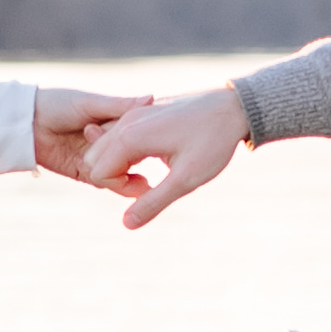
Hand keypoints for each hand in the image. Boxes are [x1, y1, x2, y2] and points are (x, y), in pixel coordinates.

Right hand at [34, 82, 248, 225]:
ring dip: (120, 165)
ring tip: (151, 172)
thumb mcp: (186, 179)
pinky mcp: (142, 112)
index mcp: (131, 136)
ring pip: (106, 146)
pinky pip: (119, 135)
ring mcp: (133, 113)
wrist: (233, 107)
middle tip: (150, 184)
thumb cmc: (213, 141)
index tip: (150, 189)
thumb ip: (153, 202)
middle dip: (115, 177)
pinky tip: (154, 156)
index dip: (119, 188)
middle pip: (96, 158)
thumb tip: (127, 224)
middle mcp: (127, 121)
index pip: (98, 172)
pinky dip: (126, 152)